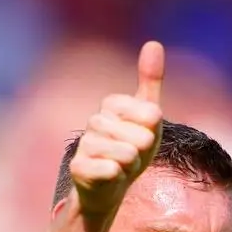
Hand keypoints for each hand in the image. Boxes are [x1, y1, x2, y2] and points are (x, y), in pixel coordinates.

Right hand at [70, 41, 164, 217]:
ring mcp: (85, 144)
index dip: (152, 132)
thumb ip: (150, 82)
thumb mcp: (148, 117)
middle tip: (132, 157)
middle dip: (143, 154)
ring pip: (127, 155)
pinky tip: (111, 178)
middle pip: (141, 137)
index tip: (142, 137)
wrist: (110, 188)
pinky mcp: (78, 168)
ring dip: (131, 167)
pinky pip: (111, 170)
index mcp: (112, 104)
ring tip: (121, 167)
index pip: (151, 115)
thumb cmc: (131, 150)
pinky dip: (118, 178)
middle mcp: (95, 120)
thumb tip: (153, 43)